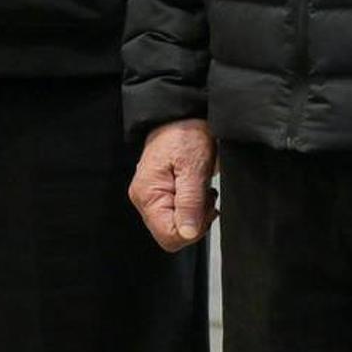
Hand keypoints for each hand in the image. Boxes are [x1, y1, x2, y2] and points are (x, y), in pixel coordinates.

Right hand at [130, 119, 218, 251]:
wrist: (182, 115)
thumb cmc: (185, 133)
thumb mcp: (193, 166)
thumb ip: (190, 201)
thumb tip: (188, 233)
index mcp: (148, 195)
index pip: (169, 237)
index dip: (193, 230)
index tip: (206, 208)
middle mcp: (145, 199)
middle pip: (171, 234)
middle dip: (195, 221)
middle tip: (206, 196)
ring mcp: (152, 197)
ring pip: (176, 226)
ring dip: (196, 213)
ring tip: (202, 189)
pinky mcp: (161, 193)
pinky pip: (178, 214)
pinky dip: (193, 207)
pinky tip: (198, 190)